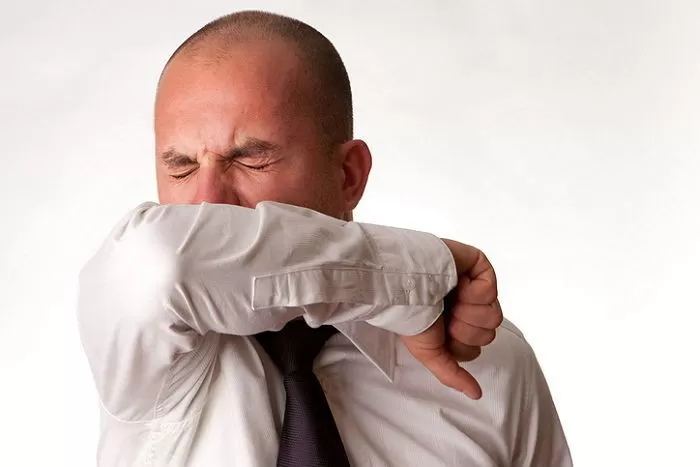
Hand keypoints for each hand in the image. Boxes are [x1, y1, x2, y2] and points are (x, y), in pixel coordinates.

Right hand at [400, 240, 500, 398]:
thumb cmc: (410, 316)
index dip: (460, 344)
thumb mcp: (429, 354)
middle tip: (445, 315)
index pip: (476, 346)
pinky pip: (490, 290)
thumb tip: (475, 394)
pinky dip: (472, 292)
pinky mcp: (479, 266)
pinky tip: (455, 285)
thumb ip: (452, 375)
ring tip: (449, 300)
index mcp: (453, 324)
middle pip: (487, 333)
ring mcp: (473, 285)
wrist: (405, 287)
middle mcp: (464, 306)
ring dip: (468, 312)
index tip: (441, 332)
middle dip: (464, 329)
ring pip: (493, 315)